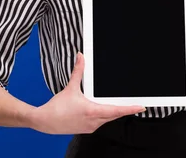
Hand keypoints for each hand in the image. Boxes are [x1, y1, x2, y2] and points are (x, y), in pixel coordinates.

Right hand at [26, 53, 145, 134]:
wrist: (44, 122)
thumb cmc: (57, 107)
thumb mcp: (70, 88)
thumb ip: (78, 72)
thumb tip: (81, 56)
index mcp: (92, 111)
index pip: (116, 111)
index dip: (130, 109)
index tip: (141, 107)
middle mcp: (93, 121)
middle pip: (114, 115)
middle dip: (124, 109)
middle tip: (135, 104)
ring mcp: (90, 127)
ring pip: (107, 119)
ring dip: (113, 112)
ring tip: (120, 105)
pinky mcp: (86, 129)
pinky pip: (100, 122)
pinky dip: (104, 116)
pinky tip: (103, 110)